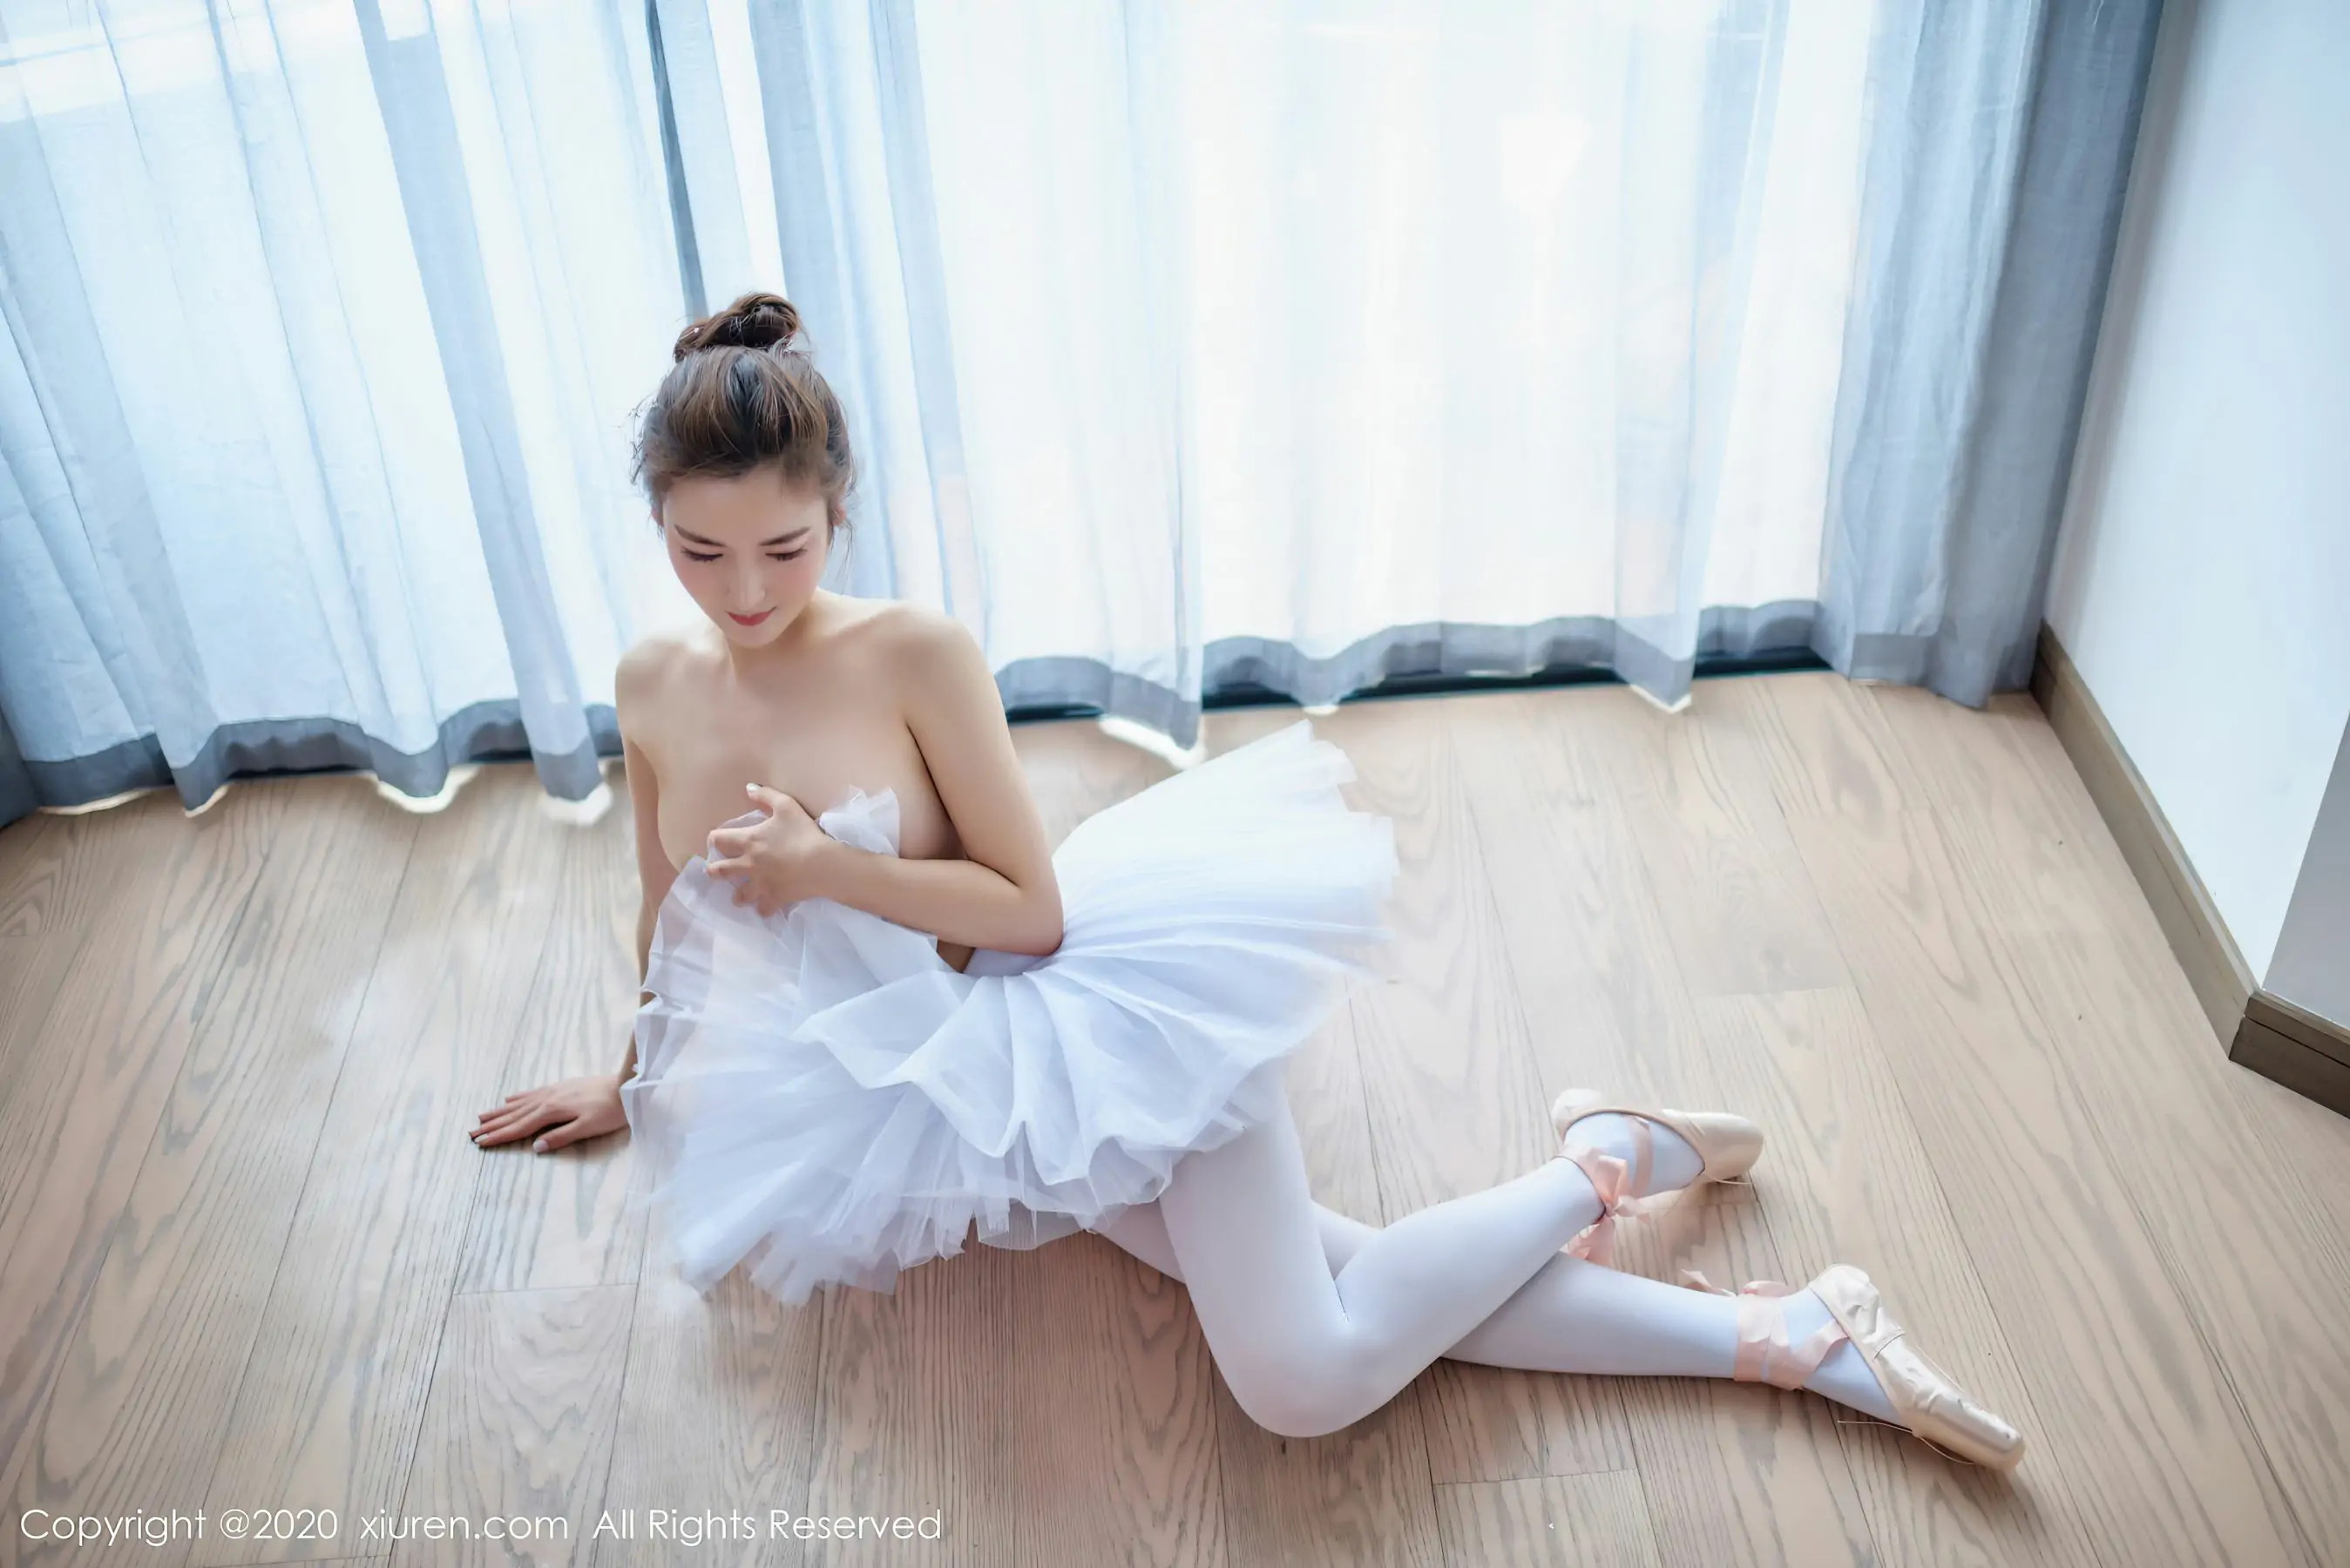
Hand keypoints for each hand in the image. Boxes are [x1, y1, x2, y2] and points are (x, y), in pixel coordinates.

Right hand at [472, 1073, 627, 1152]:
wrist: (626, 1085)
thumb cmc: (611, 1111)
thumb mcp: (587, 1128)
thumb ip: (561, 1137)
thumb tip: (535, 1147)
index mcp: (552, 1111)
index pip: (520, 1127)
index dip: (499, 1136)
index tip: (479, 1142)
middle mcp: (548, 1099)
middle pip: (515, 1115)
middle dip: (493, 1124)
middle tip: (471, 1132)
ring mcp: (554, 1090)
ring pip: (520, 1103)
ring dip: (500, 1111)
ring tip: (482, 1116)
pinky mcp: (562, 1086)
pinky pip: (532, 1093)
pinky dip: (518, 1097)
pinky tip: (509, 1099)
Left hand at [706, 783, 832, 915]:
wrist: (821, 864)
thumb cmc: (803, 832)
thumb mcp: (786, 806)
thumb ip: (765, 796)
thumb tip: (748, 788)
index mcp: (749, 840)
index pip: (719, 839)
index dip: (713, 839)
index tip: (714, 842)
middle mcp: (748, 864)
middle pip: (720, 871)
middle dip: (714, 871)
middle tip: (714, 871)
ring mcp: (760, 884)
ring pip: (739, 895)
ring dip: (737, 895)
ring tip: (738, 896)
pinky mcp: (774, 898)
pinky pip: (763, 909)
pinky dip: (763, 908)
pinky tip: (764, 907)